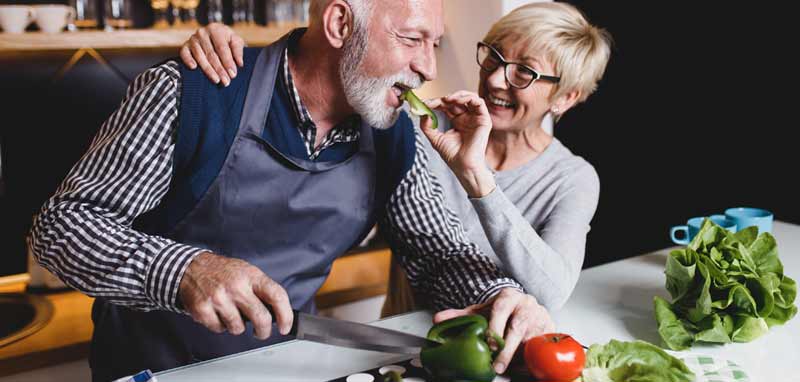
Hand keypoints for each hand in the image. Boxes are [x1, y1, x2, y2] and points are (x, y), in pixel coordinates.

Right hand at [179, 23, 244, 86]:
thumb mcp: (235, 41)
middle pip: (211, 54)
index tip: (233, 74)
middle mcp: (202, 32)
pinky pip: (184, 53)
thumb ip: (238, 50)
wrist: (213, 37)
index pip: (222, 48)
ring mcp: (193, 39)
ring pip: (200, 56)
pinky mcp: (185, 46)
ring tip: (216, 80)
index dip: (228, 62)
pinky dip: (188, 60)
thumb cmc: (226, 40)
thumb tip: (239, 63)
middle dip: (219, 69)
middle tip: (226, 81)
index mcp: (216, 29)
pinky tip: (194, 68)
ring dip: (208, 70)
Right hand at [179, 251, 292, 339]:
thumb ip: (262, 289)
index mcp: (252, 276)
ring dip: (236, 326)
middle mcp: (236, 286)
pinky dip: (220, 326)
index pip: (277, 296)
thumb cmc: (223, 272)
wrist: (192, 267)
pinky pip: (219, 329)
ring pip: (238, 328)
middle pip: (261, 318)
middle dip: (263, 331)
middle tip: (261, 332)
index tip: (285, 327)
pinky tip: (217, 314)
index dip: (285, 315)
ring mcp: (219, 298)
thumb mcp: (247, 272)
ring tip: (230, 313)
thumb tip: (278, 313)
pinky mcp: (203, 309)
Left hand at [420, 91, 495, 196]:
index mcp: (457, 121)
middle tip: (433, 102)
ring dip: (457, 95)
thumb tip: (423, 112)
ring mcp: (476, 118)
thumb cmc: (453, 156)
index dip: (436, 103)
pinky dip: (468, 98)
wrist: (464, 166)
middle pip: (456, 100)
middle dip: (443, 99)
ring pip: (469, 97)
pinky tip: (457, 100)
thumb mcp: (435, 138)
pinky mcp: (484, 120)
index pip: (447, 106)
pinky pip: (479, 102)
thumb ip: (427, 126)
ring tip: (446, 99)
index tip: (425, 104)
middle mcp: (467, 118)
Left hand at [433, 288, 554, 374]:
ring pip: (531, 340)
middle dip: (507, 349)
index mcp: (508, 296)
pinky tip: (522, 366)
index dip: (494, 327)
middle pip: (518, 327)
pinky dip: (532, 359)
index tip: (489, 344)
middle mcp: (527, 304)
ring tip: (507, 368)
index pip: (500, 309)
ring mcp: (541, 316)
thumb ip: (461, 316)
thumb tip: (438, 320)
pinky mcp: (551, 329)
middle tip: (497, 366)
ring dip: (519, 356)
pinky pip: (542, 347)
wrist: (525, 306)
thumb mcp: (482, 311)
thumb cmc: (502, 311)